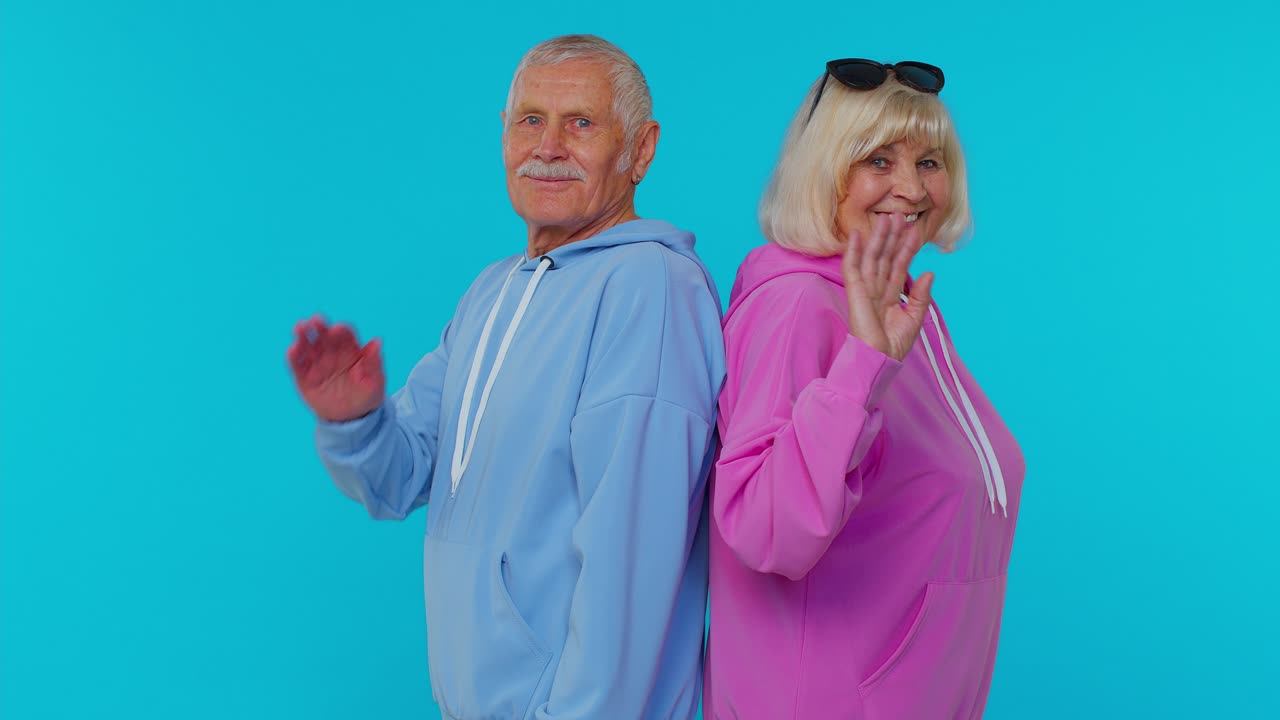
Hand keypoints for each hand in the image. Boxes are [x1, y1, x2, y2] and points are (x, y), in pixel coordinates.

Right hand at [286, 315, 384, 421]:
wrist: (351, 419)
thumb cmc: (366, 396)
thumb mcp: (375, 382)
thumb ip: (374, 362)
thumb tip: (377, 341)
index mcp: (350, 350)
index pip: (345, 335)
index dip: (341, 330)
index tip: (337, 329)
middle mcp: (331, 353)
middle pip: (324, 335)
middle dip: (319, 326)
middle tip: (315, 320)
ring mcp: (316, 364)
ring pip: (307, 345)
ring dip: (303, 335)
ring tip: (300, 328)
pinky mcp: (303, 377)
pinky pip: (296, 364)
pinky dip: (293, 355)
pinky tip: (293, 349)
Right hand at [841, 213, 934, 361]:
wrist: (877, 361)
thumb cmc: (891, 347)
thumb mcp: (913, 320)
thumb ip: (920, 297)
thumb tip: (929, 272)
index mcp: (890, 296)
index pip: (899, 266)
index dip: (906, 248)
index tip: (914, 230)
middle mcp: (876, 289)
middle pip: (885, 257)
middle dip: (893, 236)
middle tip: (899, 214)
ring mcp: (864, 289)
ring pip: (872, 257)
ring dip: (878, 237)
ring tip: (886, 217)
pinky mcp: (854, 292)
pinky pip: (852, 267)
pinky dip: (853, 250)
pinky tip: (856, 234)